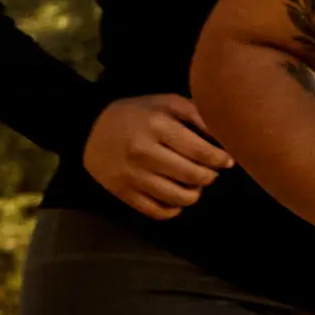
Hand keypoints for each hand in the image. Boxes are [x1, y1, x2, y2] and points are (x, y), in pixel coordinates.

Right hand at [83, 93, 231, 218]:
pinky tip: (176, 196)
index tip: (227, 160)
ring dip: (195, 194)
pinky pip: (159, 212)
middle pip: (194, 177)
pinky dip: (174, 208)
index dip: (221, 159)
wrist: (88, 129)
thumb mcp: (165, 102)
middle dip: (209, 176)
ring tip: (195, 185)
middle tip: (210, 172)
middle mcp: (145, 153)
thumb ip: (196, 114)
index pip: (202, 152)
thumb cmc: (136, 114)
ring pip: (179, 198)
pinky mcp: (124, 194)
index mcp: (157, 126)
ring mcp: (133, 176)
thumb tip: (224, 136)